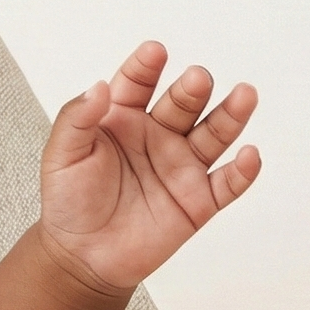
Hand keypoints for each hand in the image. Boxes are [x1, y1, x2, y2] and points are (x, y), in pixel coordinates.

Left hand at [38, 42, 260, 297]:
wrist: (81, 257)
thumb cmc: (70, 202)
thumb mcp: (61, 156)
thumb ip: (76, 119)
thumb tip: (98, 86)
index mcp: (123, 119)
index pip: (138, 83)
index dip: (146, 67)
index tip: (154, 52)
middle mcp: (158, 136)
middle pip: (182, 104)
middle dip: (191, 90)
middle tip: (197, 79)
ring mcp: (181, 167)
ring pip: (214, 134)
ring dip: (230, 116)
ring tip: (244, 95)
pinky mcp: (199, 201)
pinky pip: (228, 184)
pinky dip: (242, 171)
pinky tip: (248, 155)